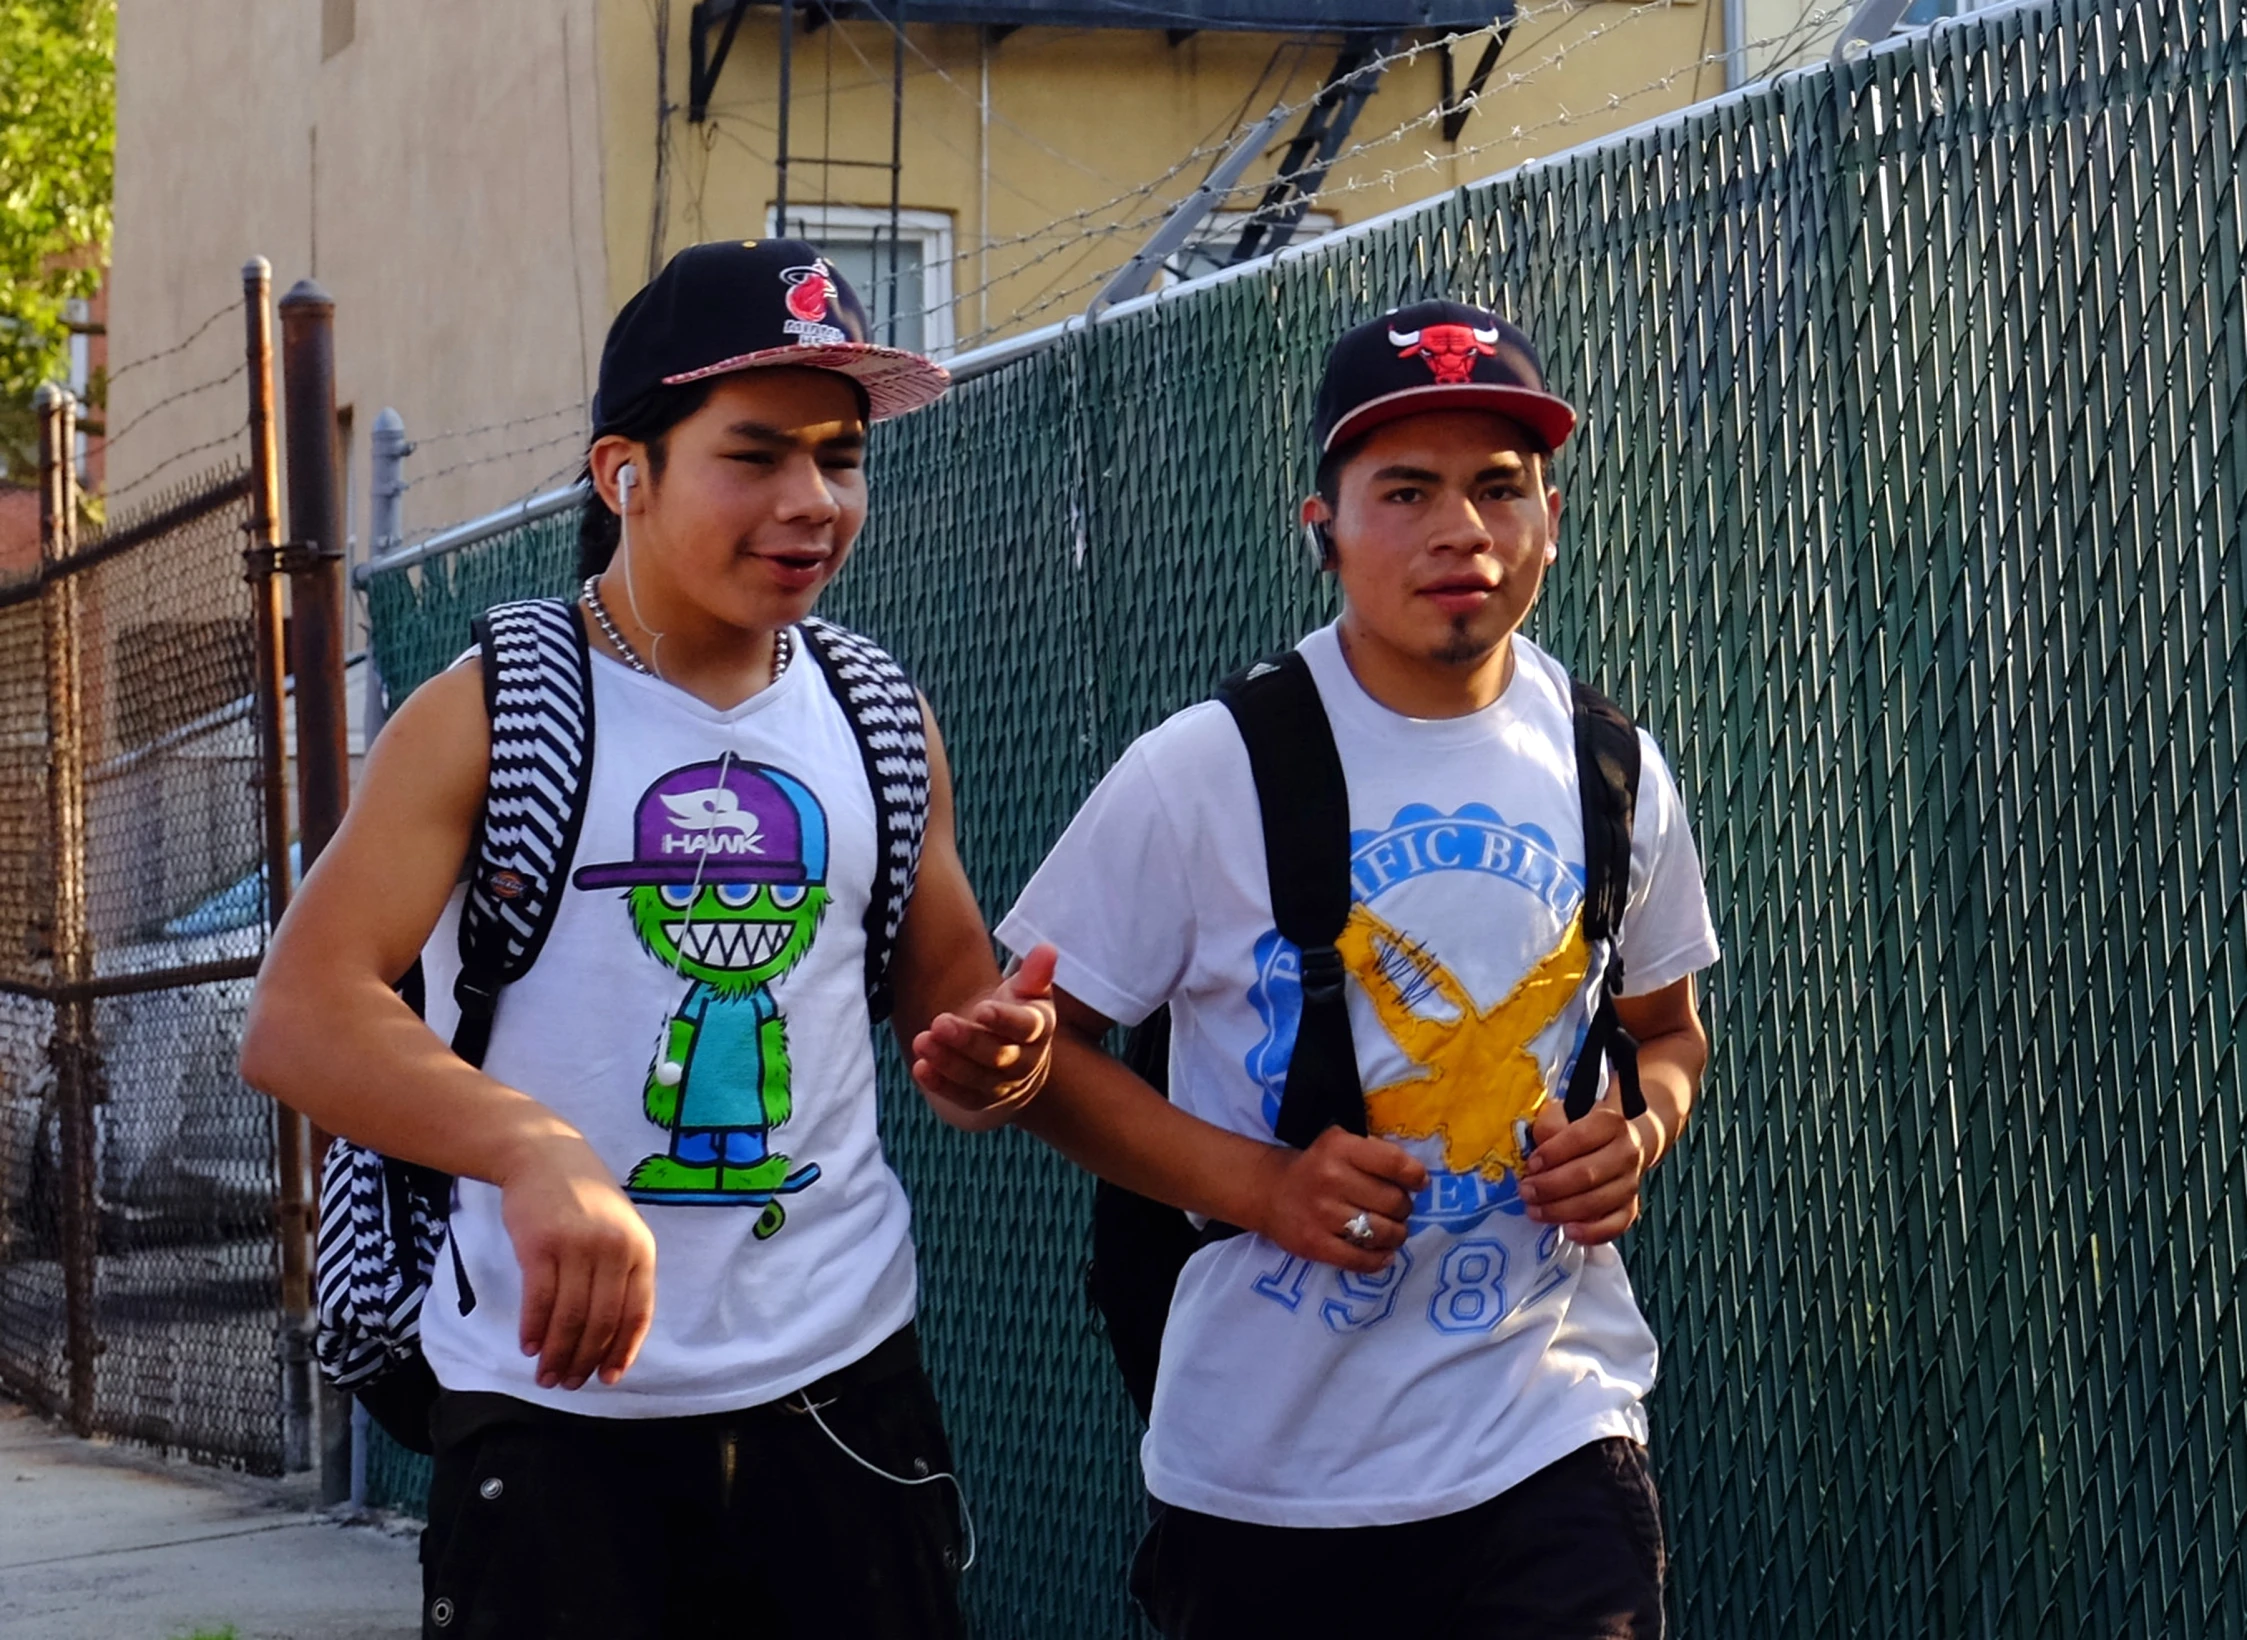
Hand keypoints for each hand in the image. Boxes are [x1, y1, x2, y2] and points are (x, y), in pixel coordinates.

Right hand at [497, 1134, 657, 1390]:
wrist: (545, 1156)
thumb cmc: (583, 1201)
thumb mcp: (618, 1231)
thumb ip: (620, 1276)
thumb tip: (612, 1339)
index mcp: (641, 1249)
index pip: (637, 1313)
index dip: (622, 1351)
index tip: (607, 1379)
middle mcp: (615, 1249)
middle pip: (601, 1322)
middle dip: (582, 1360)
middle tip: (566, 1383)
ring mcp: (578, 1246)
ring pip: (569, 1317)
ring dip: (555, 1352)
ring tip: (545, 1374)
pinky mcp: (541, 1245)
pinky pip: (540, 1300)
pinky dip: (534, 1329)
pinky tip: (528, 1346)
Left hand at [910, 944, 1058, 1130]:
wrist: (1010, 1051)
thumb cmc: (1015, 1010)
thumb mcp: (1026, 990)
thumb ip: (1034, 973)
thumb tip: (1046, 949)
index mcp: (1039, 1029)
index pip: (1027, 1027)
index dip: (1005, 1020)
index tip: (982, 1009)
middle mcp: (1026, 1062)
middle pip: (999, 1056)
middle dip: (968, 1041)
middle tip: (939, 1022)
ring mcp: (1003, 1085)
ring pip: (976, 1078)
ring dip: (948, 1061)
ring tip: (921, 1040)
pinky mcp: (980, 1100)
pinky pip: (960, 1097)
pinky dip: (940, 1085)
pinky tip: (920, 1068)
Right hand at [1252, 1127, 1429, 1273]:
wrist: (1269, 1192)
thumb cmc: (1316, 1166)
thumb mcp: (1340, 1144)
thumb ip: (1374, 1154)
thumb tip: (1417, 1179)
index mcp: (1340, 1148)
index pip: (1394, 1163)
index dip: (1415, 1176)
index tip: (1418, 1184)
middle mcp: (1331, 1178)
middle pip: (1393, 1202)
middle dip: (1403, 1209)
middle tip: (1397, 1210)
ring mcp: (1322, 1214)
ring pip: (1382, 1233)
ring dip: (1396, 1235)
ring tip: (1392, 1232)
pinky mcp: (1314, 1244)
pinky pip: (1361, 1260)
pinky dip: (1379, 1260)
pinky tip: (1383, 1254)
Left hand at [1517, 1097, 1650, 1244]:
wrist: (1617, 1147)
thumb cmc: (1581, 1133)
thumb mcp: (1564, 1117)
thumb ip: (1549, 1126)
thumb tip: (1539, 1153)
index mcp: (1610, 1123)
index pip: (1580, 1137)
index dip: (1552, 1153)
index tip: (1530, 1165)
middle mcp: (1627, 1152)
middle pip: (1588, 1174)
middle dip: (1550, 1186)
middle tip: (1525, 1191)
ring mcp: (1631, 1182)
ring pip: (1598, 1202)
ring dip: (1562, 1210)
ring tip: (1534, 1211)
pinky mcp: (1631, 1208)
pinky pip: (1615, 1225)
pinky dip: (1592, 1232)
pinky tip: (1568, 1231)